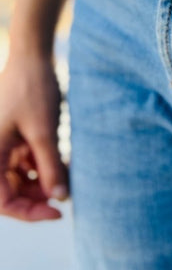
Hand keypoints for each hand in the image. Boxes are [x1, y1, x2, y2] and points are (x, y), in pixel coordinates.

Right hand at [0, 53, 68, 221]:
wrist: (33, 56)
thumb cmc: (33, 89)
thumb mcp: (44, 131)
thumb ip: (50, 165)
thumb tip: (60, 198)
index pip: (3, 202)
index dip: (29, 213)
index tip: (58, 213)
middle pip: (10, 193)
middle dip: (38, 198)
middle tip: (66, 195)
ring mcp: (1, 146)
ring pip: (18, 180)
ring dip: (42, 183)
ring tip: (67, 177)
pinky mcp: (13, 138)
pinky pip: (24, 164)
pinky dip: (42, 167)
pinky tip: (62, 164)